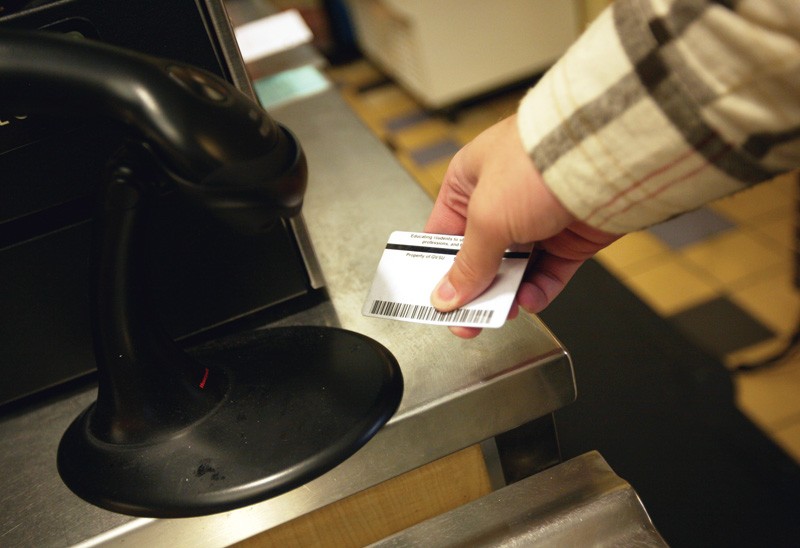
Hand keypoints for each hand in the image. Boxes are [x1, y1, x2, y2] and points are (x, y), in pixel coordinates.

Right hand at [424, 114, 618, 337]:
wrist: (600, 159)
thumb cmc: (536, 164)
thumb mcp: (486, 217)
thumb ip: (467, 264)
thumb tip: (448, 296)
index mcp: (469, 182)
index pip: (443, 233)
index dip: (437, 267)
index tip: (435, 297)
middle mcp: (502, 200)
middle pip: (479, 256)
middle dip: (474, 290)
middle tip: (467, 319)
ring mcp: (536, 220)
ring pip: (513, 270)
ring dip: (506, 294)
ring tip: (502, 311)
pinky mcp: (568, 238)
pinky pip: (548, 274)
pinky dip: (538, 290)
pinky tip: (530, 298)